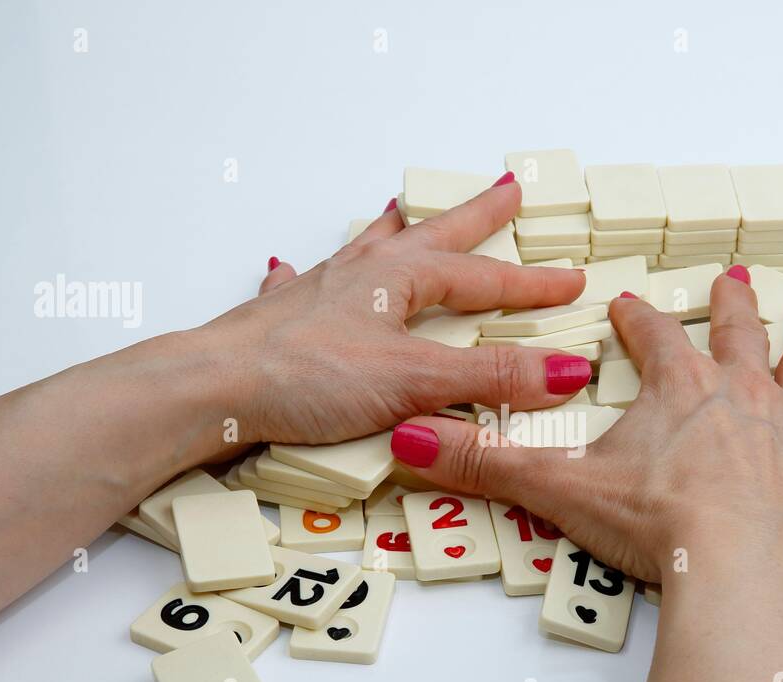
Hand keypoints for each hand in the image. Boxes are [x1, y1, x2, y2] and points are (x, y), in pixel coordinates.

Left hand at [200, 174, 588, 446]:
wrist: (212, 389)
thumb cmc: (305, 375)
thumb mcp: (415, 381)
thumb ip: (490, 377)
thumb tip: (562, 371)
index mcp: (399, 277)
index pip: (483, 277)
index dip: (531, 283)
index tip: (570, 281)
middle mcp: (361, 273)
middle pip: (431, 235)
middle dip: (473, 216)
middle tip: (504, 191)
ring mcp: (319, 293)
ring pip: (369, 248)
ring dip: (396, 230)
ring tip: (405, 211)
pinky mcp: (282, 321)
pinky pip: (303, 284)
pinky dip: (308, 274)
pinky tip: (291, 269)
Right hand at [386, 267, 782, 584]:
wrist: (736, 575)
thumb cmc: (657, 526)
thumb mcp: (558, 490)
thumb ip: (482, 463)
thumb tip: (407, 440)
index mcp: (679, 390)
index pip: (652, 337)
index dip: (637, 318)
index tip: (629, 302)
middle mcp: (741, 397)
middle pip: (735, 337)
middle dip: (731, 307)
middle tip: (734, 280)